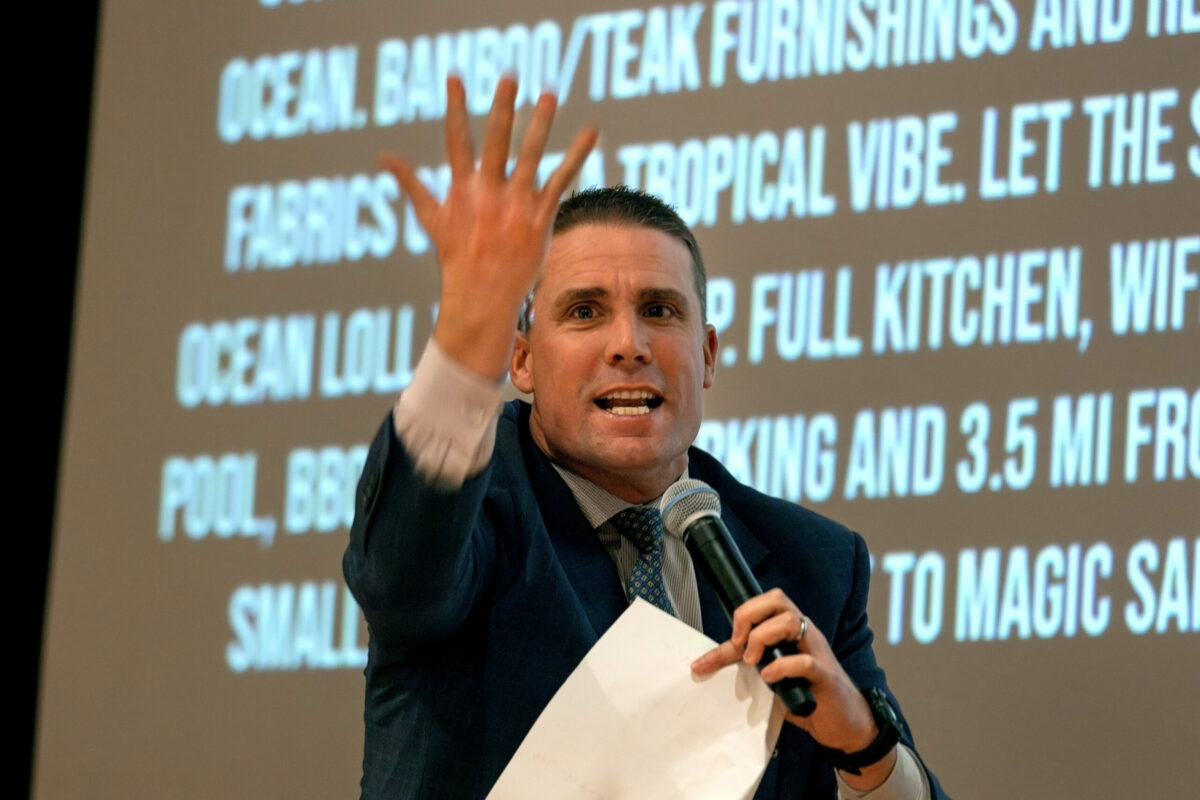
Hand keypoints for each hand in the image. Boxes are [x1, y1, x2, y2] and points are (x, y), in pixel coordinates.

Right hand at [380, 74, 597, 378]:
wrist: (482, 297)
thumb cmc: (456, 257)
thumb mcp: (431, 218)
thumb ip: (410, 183)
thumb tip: (382, 158)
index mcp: (462, 189)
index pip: (456, 140)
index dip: (456, 107)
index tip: (456, 77)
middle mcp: (489, 193)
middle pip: (496, 140)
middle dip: (503, 108)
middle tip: (510, 76)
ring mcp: (516, 204)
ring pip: (531, 154)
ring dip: (541, 122)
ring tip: (549, 94)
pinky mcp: (540, 216)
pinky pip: (562, 179)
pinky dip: (577, 154)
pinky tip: (591, 131)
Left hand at [690, 588, 896, 789]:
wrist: (845, 723)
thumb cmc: (807, 695)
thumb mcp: (770, 674)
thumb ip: (745, 662)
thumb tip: (703, 663)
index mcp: (791, 629)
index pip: (767, 602)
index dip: (744, 613)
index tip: (730, 640)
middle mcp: (805, 633)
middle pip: (778, 600)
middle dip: (750, 615)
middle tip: (740, 644)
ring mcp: (817, 651)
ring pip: (790, 621)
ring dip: (763, 637)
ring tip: (752, 662)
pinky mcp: (825, 676)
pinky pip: (805, 662)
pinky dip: (783, 667)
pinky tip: (769, 677)